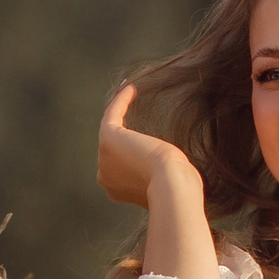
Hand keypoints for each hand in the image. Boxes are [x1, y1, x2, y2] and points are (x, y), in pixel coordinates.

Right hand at [97, 84, 198, 208]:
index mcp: (116, 190)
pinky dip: (120, 100)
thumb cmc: (176, 186)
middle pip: (112, 149)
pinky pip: (112, 114)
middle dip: (123, 131)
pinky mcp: (108, 137)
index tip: (144, 140)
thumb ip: (158, 177)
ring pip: (111, 129)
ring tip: (131, 92)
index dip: (131, 152)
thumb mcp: (164, 183)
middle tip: (134, 111)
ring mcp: (103, 157)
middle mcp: (104, 176)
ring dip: (119, 108)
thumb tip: (166, 164)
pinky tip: (131, 87)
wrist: (171, 184)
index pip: (120, 167)